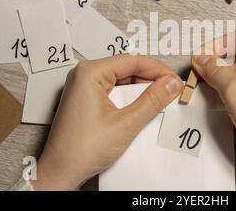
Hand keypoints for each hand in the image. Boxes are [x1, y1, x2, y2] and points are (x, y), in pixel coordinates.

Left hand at [31, 55, 182, 190]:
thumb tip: (171, 83)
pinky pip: (114, 91)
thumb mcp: (126, 123)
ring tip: (160, 100)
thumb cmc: (81, 150)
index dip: (157, 70)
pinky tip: (143, 108)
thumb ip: (152, 101)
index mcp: (90, 72)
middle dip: (151, 80)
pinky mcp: (86, 100)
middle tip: (171, 91)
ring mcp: (84, 87)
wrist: (60, 173)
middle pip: (127, 69)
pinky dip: (130, 99)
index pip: (132, 61)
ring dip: (142, 90)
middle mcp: (84, 75)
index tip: (175, 80)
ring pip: (122, 81)